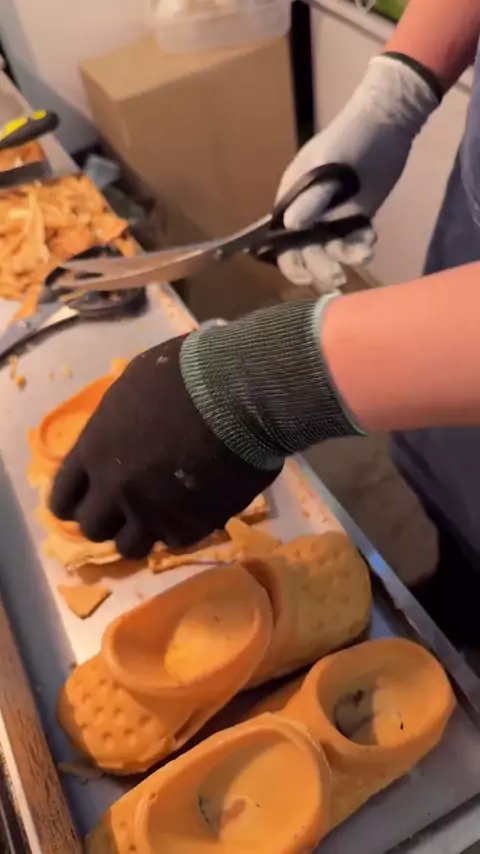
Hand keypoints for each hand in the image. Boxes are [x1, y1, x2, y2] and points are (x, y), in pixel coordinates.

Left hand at [49, 300, 358, 558]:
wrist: (239, 395)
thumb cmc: (187, 374)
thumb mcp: (132, 386)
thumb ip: (114, 423)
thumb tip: (115, 434)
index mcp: (94, 451)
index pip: (63, 498)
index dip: (75, 501)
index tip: (90, 498)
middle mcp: (115, 490)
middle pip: (92, 528)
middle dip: (107, 518)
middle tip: (127, 506)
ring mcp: (151, 513)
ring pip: (130, 548)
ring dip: (141, 531)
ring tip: (161, 514)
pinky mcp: (190, 527)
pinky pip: (175, 541)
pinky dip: (181, 528)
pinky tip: (195, 507)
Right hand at [277, 55, 438, 290]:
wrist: (387, 124)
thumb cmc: (348, 139)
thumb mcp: (327, 166)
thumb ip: (312, 198)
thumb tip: (290, 226)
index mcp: (291, 202)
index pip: (281, 242)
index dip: (290, 263)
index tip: (305, 276)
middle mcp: (308, 216)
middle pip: (307, 254)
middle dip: (320, 267)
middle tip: (339, 278)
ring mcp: (332, 219)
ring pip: (332, 251)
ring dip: (345, 258)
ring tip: (364, 255)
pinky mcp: (356, 220)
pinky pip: (354, 242)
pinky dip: (361, 246)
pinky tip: (370, 240)